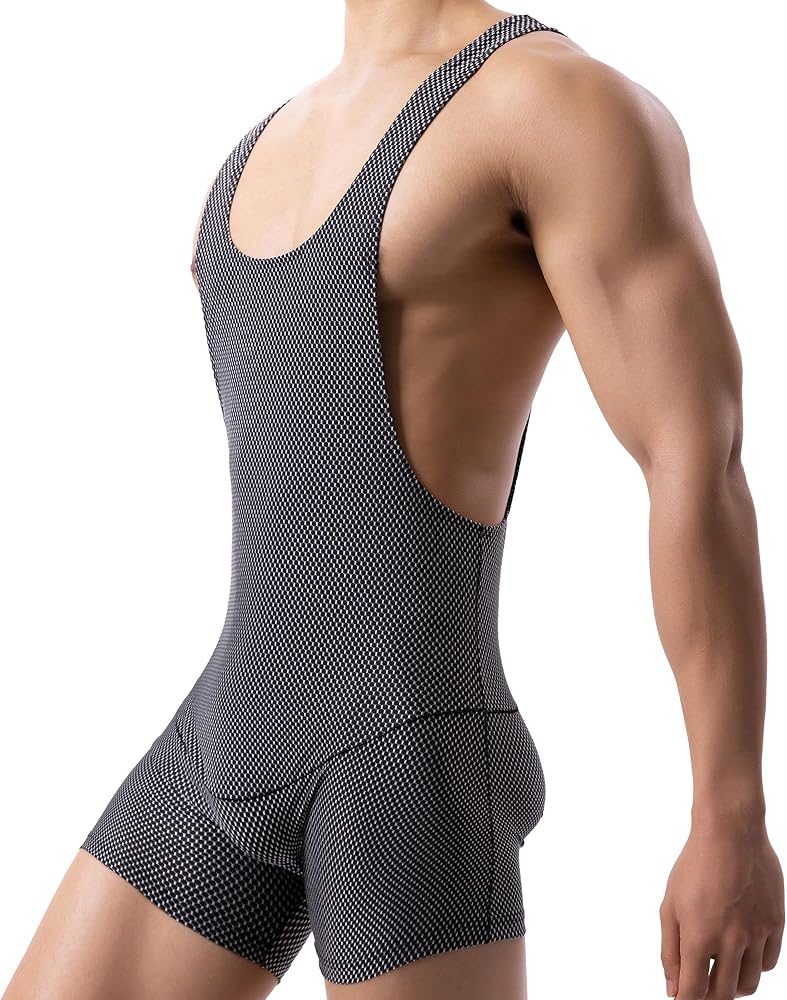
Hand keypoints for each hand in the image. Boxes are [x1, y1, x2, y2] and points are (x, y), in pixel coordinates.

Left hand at [659, 823, 783, 998]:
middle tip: (701, 986)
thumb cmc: (695, 866)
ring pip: (749, 984)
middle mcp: (732, 940)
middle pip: (724, 994)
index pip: (694, 992)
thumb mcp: (670, 905)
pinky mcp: (775, 924)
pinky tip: (741, 953)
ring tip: (720, 971)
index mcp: (700, 936)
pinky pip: (768, 962)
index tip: (682, 999)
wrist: (731, 833)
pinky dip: (754, 966)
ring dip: (733, 986)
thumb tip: (673, 988)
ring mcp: (757, 934)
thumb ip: (670, 950)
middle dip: (709, 997)